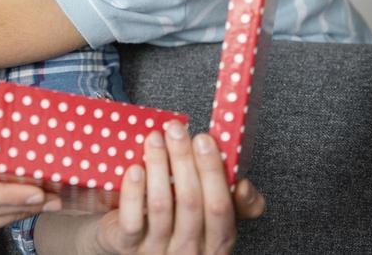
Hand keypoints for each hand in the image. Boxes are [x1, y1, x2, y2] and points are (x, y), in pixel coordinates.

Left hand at [90, 121, 264, 254]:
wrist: (131, 246)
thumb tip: (242, 183)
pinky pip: (133, 219)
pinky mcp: (129, 247)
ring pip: (162, 206)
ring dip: (158, 165)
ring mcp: (158, 251)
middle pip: (191, 201)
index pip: (222, 207)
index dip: (214, 172)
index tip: (204, 139)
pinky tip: (135, 169)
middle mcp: (190, 250)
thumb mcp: (209, 216)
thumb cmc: (176, 222)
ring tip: (154, 138)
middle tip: (176, 129)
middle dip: (183, 159)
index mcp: (217, 241)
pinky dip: (135, 191)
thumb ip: (229, 199)